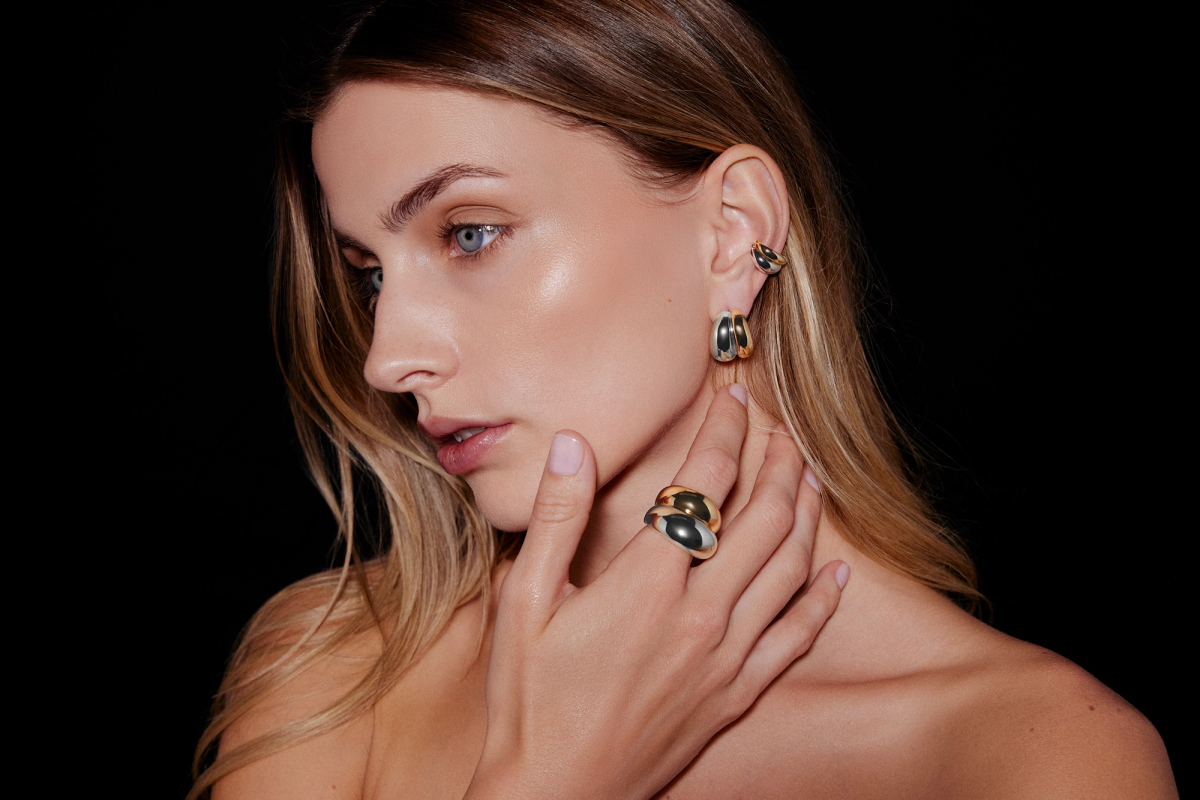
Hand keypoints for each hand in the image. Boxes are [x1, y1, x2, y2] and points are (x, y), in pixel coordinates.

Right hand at [466, 385, 847, 798]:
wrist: (556, 796)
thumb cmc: (530, 700)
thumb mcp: (524, 602)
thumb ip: (557, 518)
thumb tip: (572, 444)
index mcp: (645, 583)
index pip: (701, 484)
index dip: (723, 431)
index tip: (733, 397)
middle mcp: (698, 614)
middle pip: (761, 517)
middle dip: (777, 462)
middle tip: (782, 428)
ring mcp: (724, 656)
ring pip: (787, 568)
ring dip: (805, 514)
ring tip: (809, 477)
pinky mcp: (735, 694)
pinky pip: (795, 639)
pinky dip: (821, 601)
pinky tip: (838, 574)